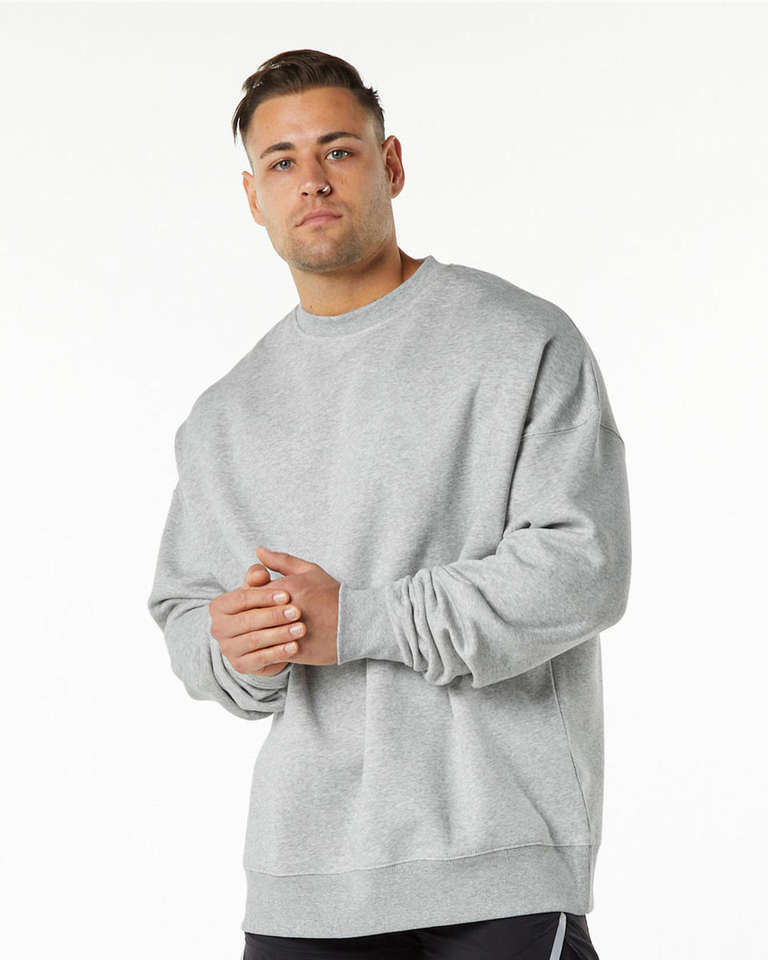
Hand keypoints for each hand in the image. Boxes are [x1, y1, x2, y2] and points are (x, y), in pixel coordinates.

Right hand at [209, 562, 306, 677]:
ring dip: (279, 634)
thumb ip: (259, 576)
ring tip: (300, 629)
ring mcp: (227, 649)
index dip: (264, 596)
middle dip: (274, 616)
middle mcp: (218, 628)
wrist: (266, 638)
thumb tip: (260, 571)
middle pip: (247, 620)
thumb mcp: (261, 589)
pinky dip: (278, 653)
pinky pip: (260, 659)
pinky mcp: (240, 666)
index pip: (241, 598)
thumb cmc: (263, 606)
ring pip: (254, 640)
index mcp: (219, 606)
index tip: (287, 595)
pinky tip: (294, 647)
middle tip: (297, 612)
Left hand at [254, 546, 339, 667]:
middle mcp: (285, 610)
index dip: (250, 599)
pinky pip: (273, 653)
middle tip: (256, 619)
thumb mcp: (309, 571)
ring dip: (257, 636)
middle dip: (250, 618)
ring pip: (260, 637)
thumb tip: (259, 551)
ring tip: (263, 633)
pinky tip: (272, 646)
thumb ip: (281, 561)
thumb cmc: (332, 594)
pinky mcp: (296, 651)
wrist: (356, 622)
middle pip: (252, 616)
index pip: (250, 594)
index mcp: (285, 589)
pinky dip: (269, 650)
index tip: (255, 603)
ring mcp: (289, 632)